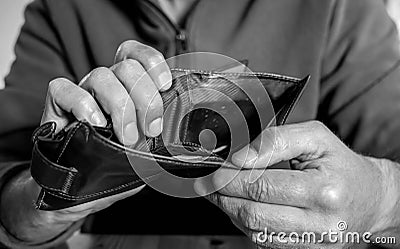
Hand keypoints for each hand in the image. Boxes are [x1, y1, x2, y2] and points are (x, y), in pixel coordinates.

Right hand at [1, 41, 171, 242]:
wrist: (82, 191)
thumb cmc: (118, 166)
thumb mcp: (150, 152)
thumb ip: (166, 138)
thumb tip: (189, 140)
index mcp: (129, 88)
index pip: (138, 56)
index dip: (153, 63)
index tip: (166, 86)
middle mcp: (107, 85)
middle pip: (127, 67)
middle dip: (146, 98)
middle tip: (151, 130)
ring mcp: (82, 92)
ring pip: (102, 77)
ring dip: (121, 107)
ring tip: (128, 138)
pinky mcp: (56, 106)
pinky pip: (63, 89)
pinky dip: (83, 106)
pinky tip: (96, 125)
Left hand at [195, 121, 397, 247]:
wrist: (371, 199)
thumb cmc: (342, 165)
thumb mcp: (315, 138)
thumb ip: (276, 141)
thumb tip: (240, 156)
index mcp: (323, 191)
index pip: (261, 186)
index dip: (230, 177)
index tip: (214, 169)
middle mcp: (319, 223)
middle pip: (253, 213)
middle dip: (223, 196)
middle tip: (209, 182)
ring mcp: (312, 242)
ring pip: (254, 232)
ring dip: (230, 211)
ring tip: (220, 193)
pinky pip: (264, 242)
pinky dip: (245, 224)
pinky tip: (241, 206)